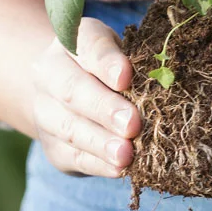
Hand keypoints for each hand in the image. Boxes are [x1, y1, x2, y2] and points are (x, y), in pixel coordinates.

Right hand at [31, 17, 140, 177]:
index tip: (126, 77)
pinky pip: (73, 156)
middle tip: (132, 124)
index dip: (107, 62)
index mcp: (72, 42)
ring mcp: (46, 111)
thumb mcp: (124, 54)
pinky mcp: (53, 147)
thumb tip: (165, 85)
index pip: (89, 46)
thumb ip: (138, 64)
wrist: (68, 96)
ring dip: (100, 143)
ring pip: (70, 128)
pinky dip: (97, 164)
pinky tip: (117, 168)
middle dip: (104, 109)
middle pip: (73, 90)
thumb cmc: (112, 70)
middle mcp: (50, 73)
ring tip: (125, 155)